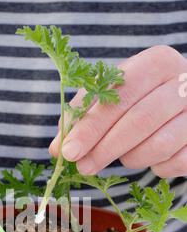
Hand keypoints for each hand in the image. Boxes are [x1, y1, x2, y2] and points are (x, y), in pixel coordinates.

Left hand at [50, 46, 186, 177]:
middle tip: (82, 167)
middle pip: (139, 120)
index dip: (91, 125)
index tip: (67, 151)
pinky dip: (156, 168)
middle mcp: (183, 83)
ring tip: (122, 156)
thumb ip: (85, 115)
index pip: (118, 94)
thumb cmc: (143, 101)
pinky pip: (175, 163)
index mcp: (156, 63)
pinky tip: (151, 158)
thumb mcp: (115, 96)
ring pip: (158, 145)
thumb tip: (57, 148)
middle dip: (104, 148)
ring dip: (131, 158)